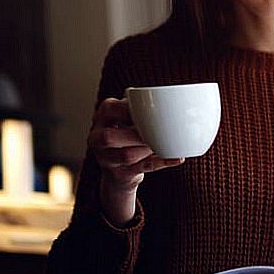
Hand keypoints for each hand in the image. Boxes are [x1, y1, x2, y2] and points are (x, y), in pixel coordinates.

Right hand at [87, 97, 182, 224]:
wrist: (119, 169)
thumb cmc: (129, 133)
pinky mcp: (119, 174)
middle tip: (157, 131)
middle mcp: (96, 138)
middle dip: (136, 134)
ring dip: (149, 149)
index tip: (148, 110)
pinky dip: (162, 162)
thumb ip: (141, 108)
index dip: (128, 110)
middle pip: (110, 137)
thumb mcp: (129, 117)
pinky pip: (142, 168)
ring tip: (165, 142)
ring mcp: (105, 159)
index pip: (110, 108)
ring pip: (127, 155)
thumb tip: (176, 99)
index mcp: (102, 116)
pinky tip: (177, 157)